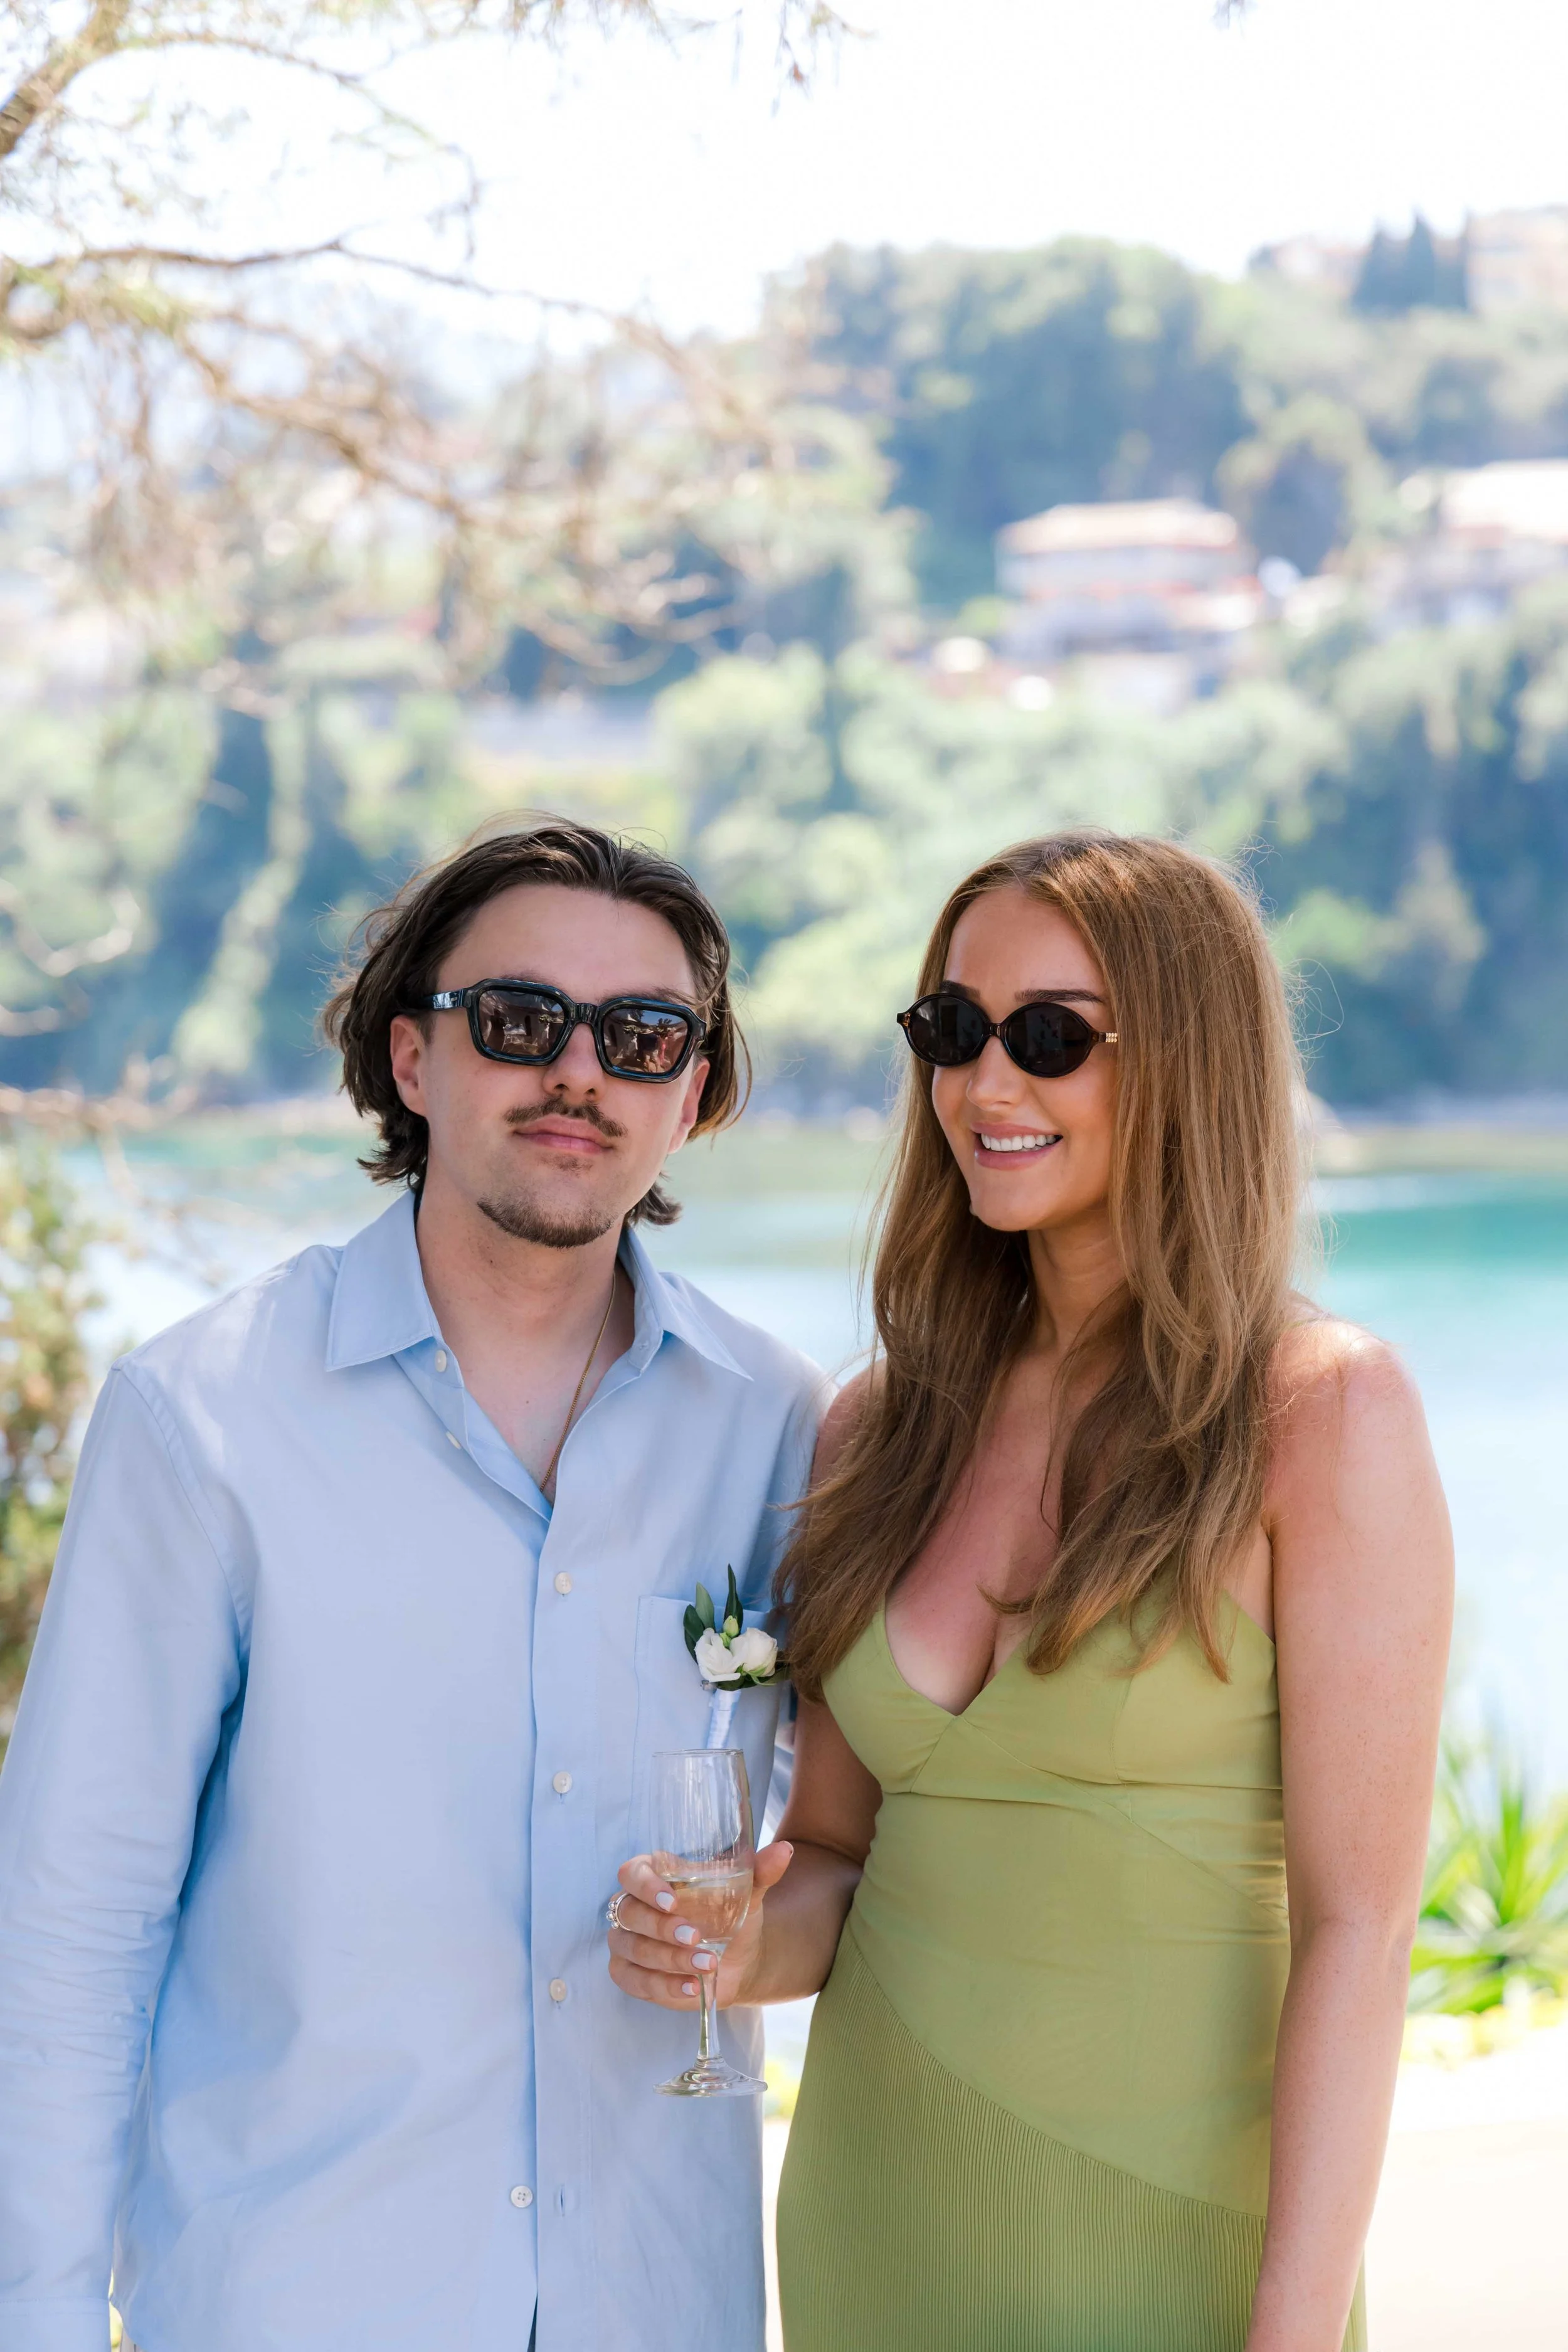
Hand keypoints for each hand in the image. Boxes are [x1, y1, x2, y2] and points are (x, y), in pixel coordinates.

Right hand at [606, 1841, 793, 2011]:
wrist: (737, 1960)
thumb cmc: (732, 1916)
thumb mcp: (747, 1893)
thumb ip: (761, 1871)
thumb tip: (783, 1851)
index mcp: (653, 1875)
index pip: (632, 1873)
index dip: (646, 1886)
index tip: (672, 1901)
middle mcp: (633, 1906)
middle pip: (629, 1913)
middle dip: (662, 1928)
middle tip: (695, 1936)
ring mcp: (627, 1941)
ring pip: (632, 1949)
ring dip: (669, 1959)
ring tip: (706, 1964)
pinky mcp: (631, 1973)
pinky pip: (635, 1980)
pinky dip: (663, 1985)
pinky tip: (691, 1986)